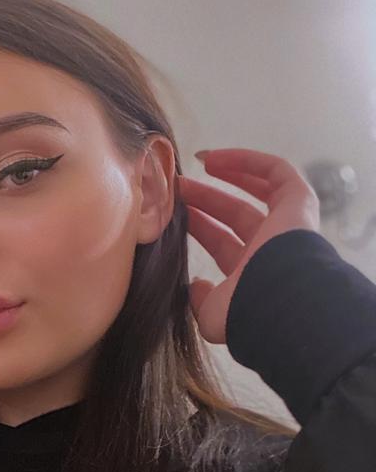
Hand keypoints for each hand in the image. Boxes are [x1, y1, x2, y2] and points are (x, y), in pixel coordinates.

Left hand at [177, 148, 319, 343]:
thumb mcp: (212, 313)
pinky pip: (276, 172)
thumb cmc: (245, 308)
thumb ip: (201, 300)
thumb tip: (196, 286)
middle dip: (205, 198)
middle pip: (234, 214)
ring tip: (200, 162)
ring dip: (228, 175)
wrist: (280, 296)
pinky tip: (217, 158)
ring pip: (255, 191)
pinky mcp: (299, 201)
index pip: (220, 242)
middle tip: (178, 186)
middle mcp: (268, 247)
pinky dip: (248, 161)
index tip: (171, 210)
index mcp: (249, 272)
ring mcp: (286, 223)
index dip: (197, 224)